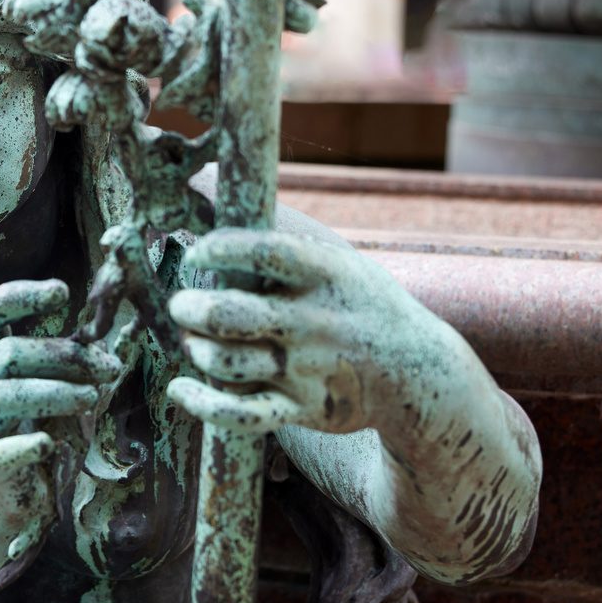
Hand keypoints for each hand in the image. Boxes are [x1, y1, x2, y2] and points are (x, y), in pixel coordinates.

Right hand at [0, 280, 120, 556]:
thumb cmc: (27, 429)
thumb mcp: (45, 387)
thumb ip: (67, 361)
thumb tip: (110, 331)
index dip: (16, 295)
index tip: (62, 291)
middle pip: (6, 352)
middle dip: (62, 355)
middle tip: (108, 368)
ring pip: (4, 394)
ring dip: (54, 392)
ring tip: (92, 399)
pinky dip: (24, 446)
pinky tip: (49, 444)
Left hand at [165, 229, 433, 435]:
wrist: (419, 373)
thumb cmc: (357, 304)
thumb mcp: (337, 262)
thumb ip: (278, 239)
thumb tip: (205, 186)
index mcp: (324, 274)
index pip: (265, 252)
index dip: (221, 248)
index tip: (197, 251)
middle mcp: (315, 321)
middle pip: (233, 314)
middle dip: (191, 308)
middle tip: (183, 304)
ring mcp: (308, 368)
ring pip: (228, 362)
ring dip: (196, 349)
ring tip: (193, 339)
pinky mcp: (302, 408)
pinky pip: (242, 415)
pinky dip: (203, 404)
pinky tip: (182, 389)